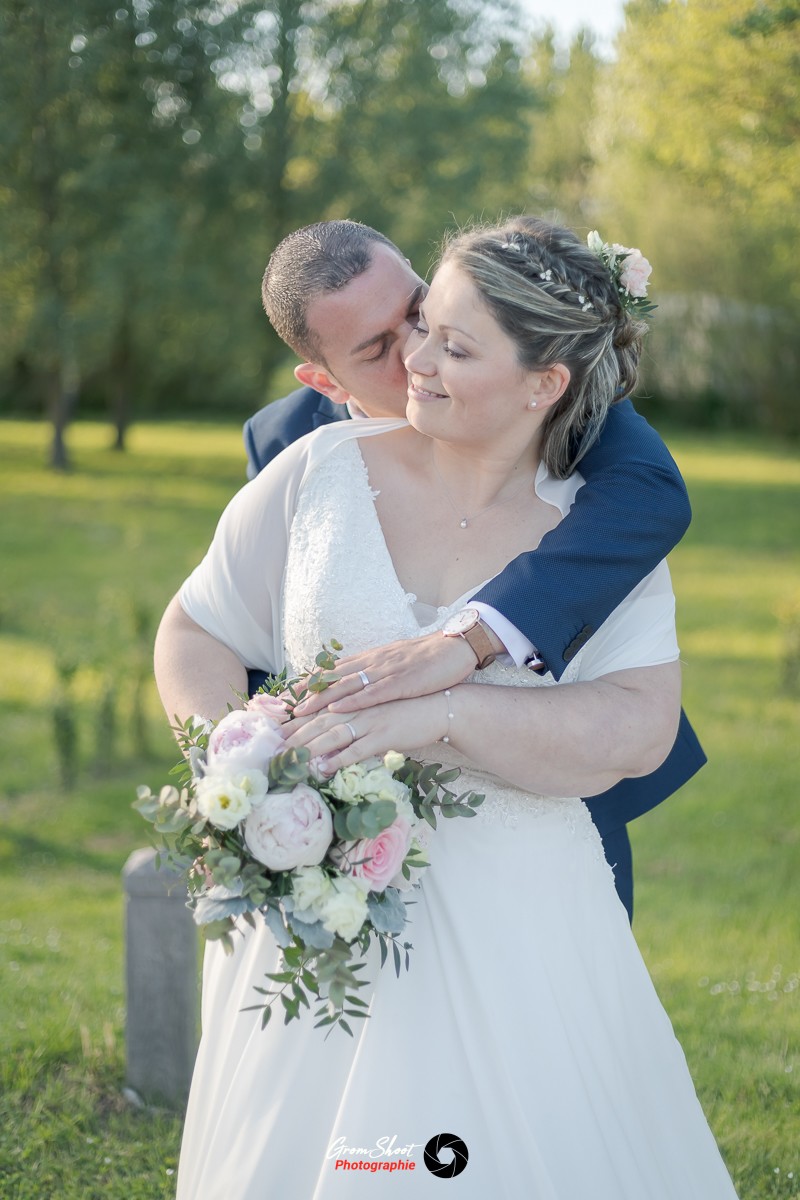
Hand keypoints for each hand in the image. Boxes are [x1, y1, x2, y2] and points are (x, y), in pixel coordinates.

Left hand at [282, 692, 448, 775]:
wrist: (441, 706)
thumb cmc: (411, 705)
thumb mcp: (381, 701)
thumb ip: (360, 708)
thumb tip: (342, 720)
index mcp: (357, 695)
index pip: (321, 705)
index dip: (298, 714)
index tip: (277, 724)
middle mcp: (359, 705)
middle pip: (319, 719)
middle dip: (295, 731)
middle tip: (273, 744)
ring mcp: (370, 720)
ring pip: (332, 733)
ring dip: (309, 746)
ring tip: (289, 758)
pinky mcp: (384, 735)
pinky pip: (357, 749)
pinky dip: (339, 759)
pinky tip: (324, 767)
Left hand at [291, 631, 477, 717]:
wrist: (454, 649)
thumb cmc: (427, 661)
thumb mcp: (394, 663)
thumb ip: (375, 671)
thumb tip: (358, 683)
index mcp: (371, 658)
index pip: (334, 670)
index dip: (310, 682)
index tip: (289, 694)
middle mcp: (373, 663)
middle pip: (333, 678)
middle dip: (307, 694)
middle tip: (284, 708)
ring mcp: (386, 672)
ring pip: (346, 686)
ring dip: (321, 700)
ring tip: (301, 713)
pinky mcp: (401, 683)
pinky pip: (373, 693)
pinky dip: (353, 701)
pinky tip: (338, 708)